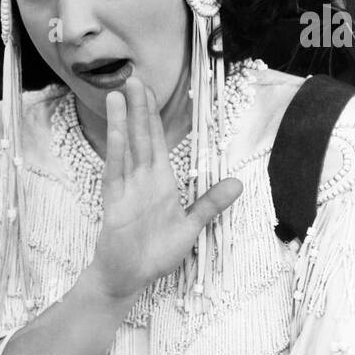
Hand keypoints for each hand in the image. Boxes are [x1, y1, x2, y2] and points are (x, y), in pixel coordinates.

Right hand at [86, 77, 241, 301]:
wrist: (129, 277)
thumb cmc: (156, 253)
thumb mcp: (191, 226)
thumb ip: (210, 203)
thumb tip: (239, 183)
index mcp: (160, 182)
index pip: (156, 141)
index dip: (153, 115)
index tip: (149, 90)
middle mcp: (142, 180)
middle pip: (140, 136)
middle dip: (138, 107)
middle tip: (133, 77)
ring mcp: (126, 188)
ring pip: (126, 147)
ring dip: (123, 120)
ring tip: (118, 92)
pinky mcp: (115, 201)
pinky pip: (116, 170)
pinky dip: (117, 148)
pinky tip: (116, 128)